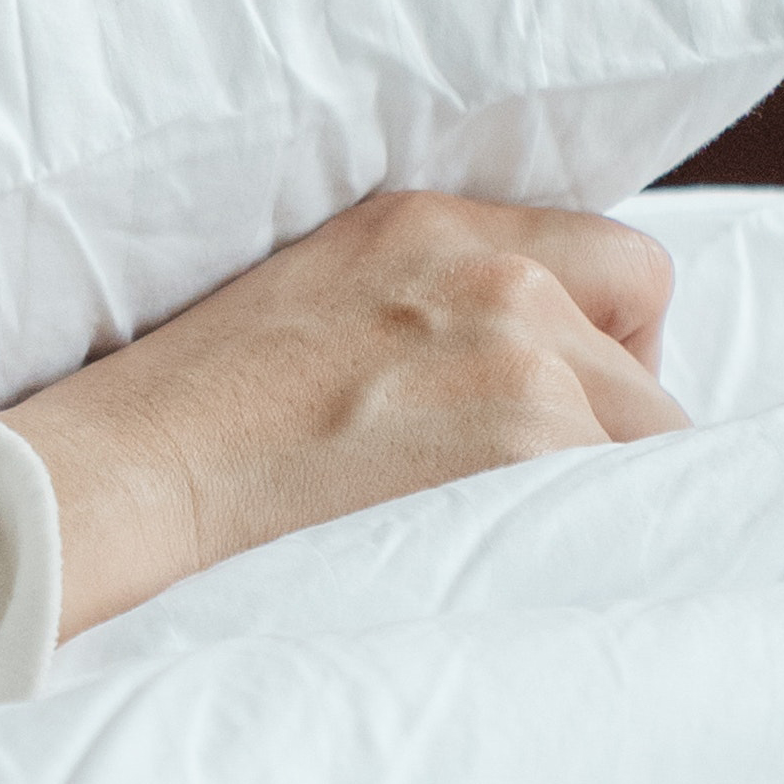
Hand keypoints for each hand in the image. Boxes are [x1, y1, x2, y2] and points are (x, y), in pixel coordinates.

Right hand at [0, 192, 688, 634]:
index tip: (548, 408)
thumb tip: (535, 366)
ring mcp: (520, 356)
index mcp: (431, 224)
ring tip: (494, 533)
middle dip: (603, 430)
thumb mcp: (317, 300)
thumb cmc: (195, 419)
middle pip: (645, 359)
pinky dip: (585, 542)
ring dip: (595, 490)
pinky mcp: (531, 443)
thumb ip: (431, 303)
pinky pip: (631, 505)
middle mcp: (493, 271)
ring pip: (652, 441)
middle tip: (510, 492)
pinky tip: (501, 559)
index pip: (616, 266)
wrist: (131, 476)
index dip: (599, 347)